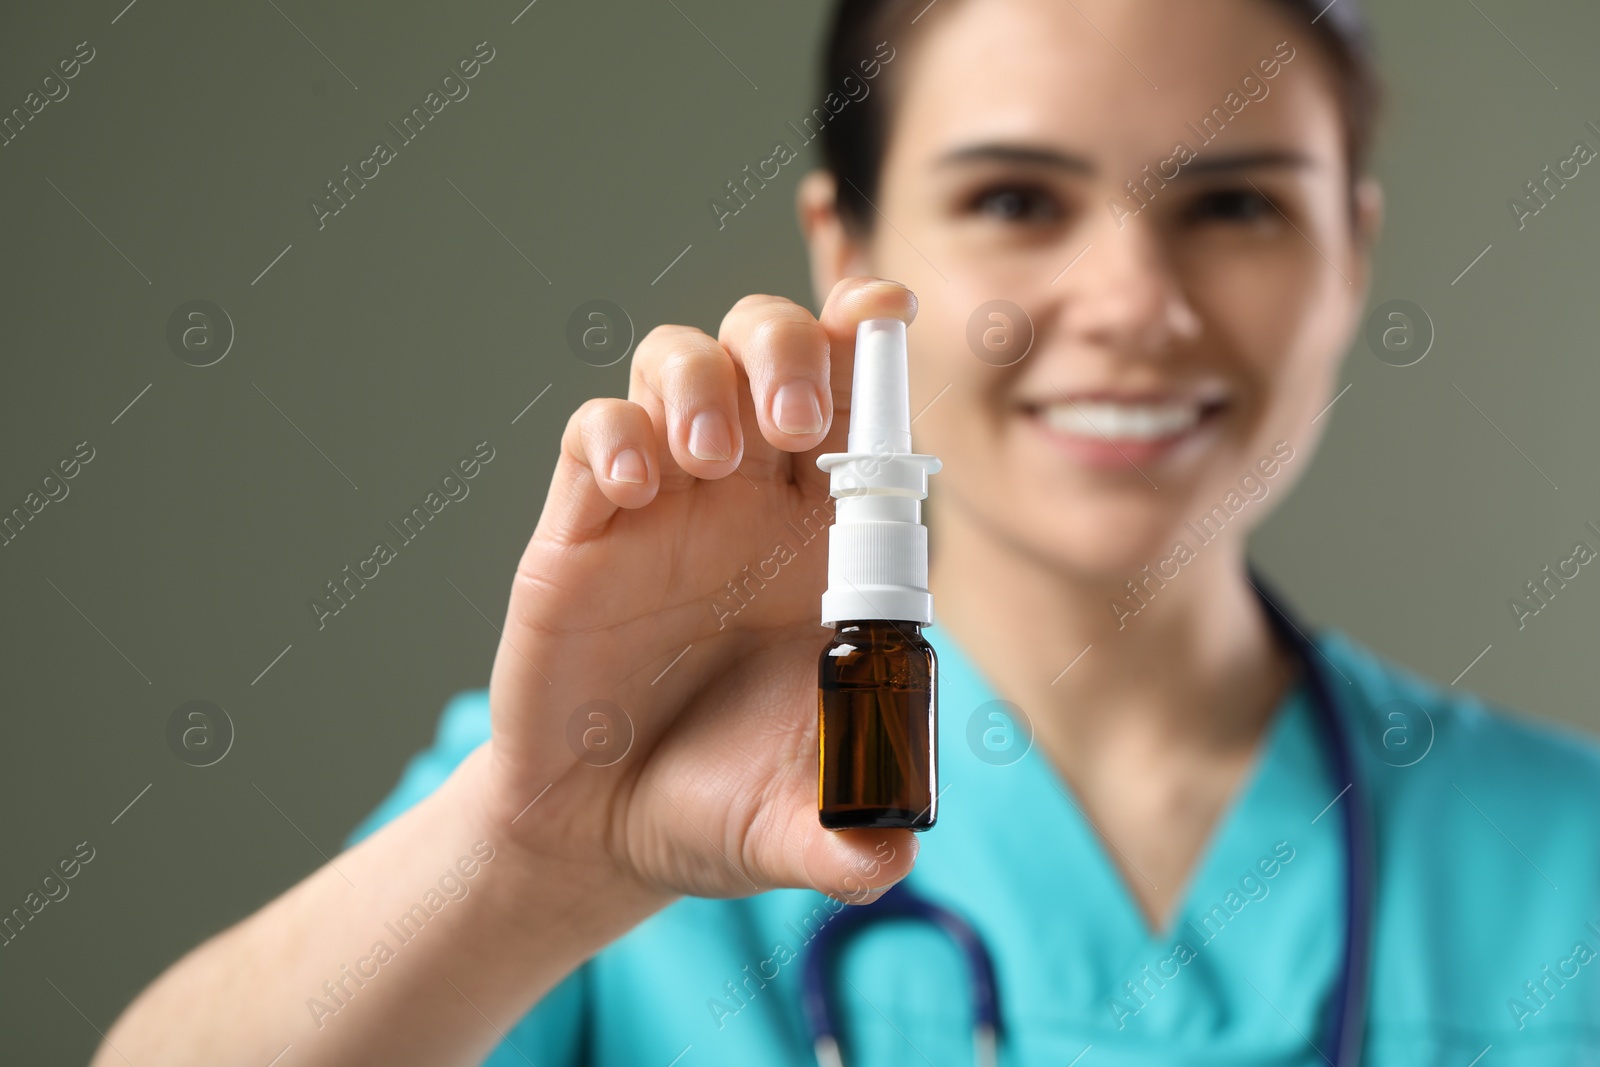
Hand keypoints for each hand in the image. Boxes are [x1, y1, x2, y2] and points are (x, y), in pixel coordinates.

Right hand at [480, 277, 920, 908]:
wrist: (595, 829)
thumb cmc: (709, 806)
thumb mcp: (788, 829)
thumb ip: (844, 839)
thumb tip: (891, 856)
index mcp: (822, 545)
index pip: (859, 418)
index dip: (872, 353)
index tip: (888, 311)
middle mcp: (747, 503)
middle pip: (771, 350)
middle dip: (789, 349)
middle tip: (793, 426)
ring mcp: (663, 503)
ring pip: (681, 360)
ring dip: (703, 379)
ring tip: (709, 462)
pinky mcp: (582, 523)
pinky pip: (596, 429)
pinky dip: (615, 433)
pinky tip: (631, 489)